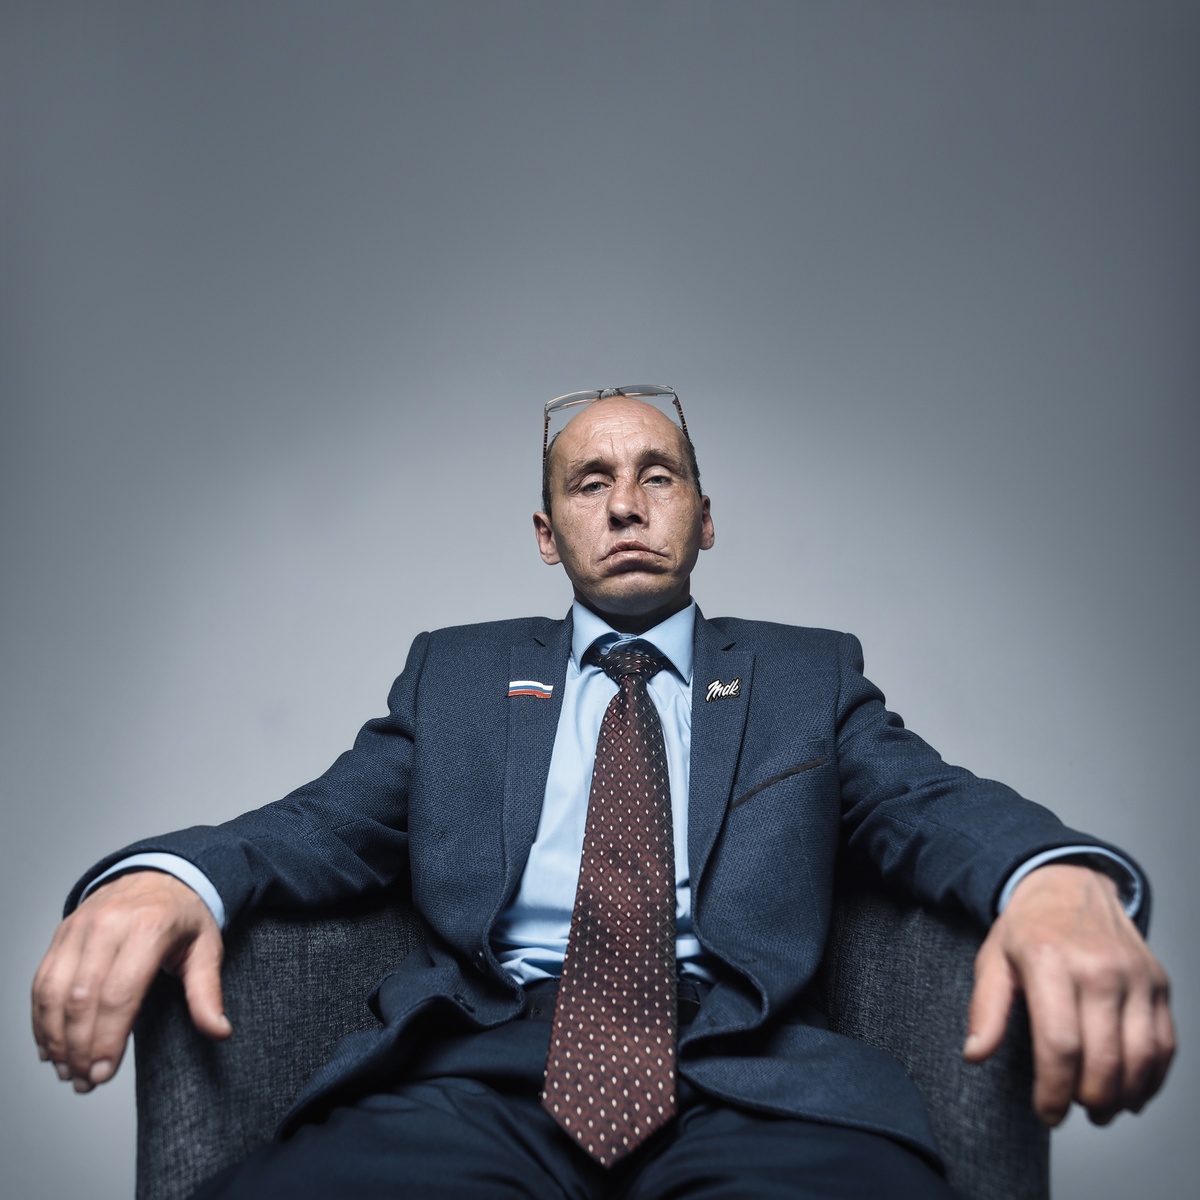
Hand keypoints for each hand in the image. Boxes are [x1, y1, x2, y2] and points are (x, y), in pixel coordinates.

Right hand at [31, 870, 229, 1090]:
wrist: (161, 872)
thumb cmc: (184, 916)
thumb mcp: (206, 948)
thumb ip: (207, 992)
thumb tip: (220, 1032)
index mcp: (149, 928)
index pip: (119, 994)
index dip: (107, 1039)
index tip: (104, 1074)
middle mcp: (109, 924)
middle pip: (82, 999)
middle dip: (79, 1048)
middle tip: (85, 1081)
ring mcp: (81, 926)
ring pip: (54, 992)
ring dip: (56, 1039)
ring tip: (68, 1071)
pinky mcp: (63, 932)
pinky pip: (42, 981)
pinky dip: (41, 1019)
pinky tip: (51, 1046)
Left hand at [963, 863, 1173, 1125]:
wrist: (1070, 883)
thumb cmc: (1028, 927)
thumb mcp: (992, 959)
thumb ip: (985, 1009)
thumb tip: (974, 1054)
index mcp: (1050, 960)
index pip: (1059, 1044)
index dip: (1053, 1090)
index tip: (1046, 1112)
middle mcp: (1098, 967)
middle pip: (1104, 1059)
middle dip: (1087, 1099)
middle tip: (1071, 1110)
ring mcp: (1134, 975)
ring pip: (1141, 1058)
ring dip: (1123, 1096)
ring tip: (1101, 1108)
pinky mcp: (1158, 982)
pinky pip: (1165, 1043)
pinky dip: (1152, 1077)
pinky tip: (1131, 1090)